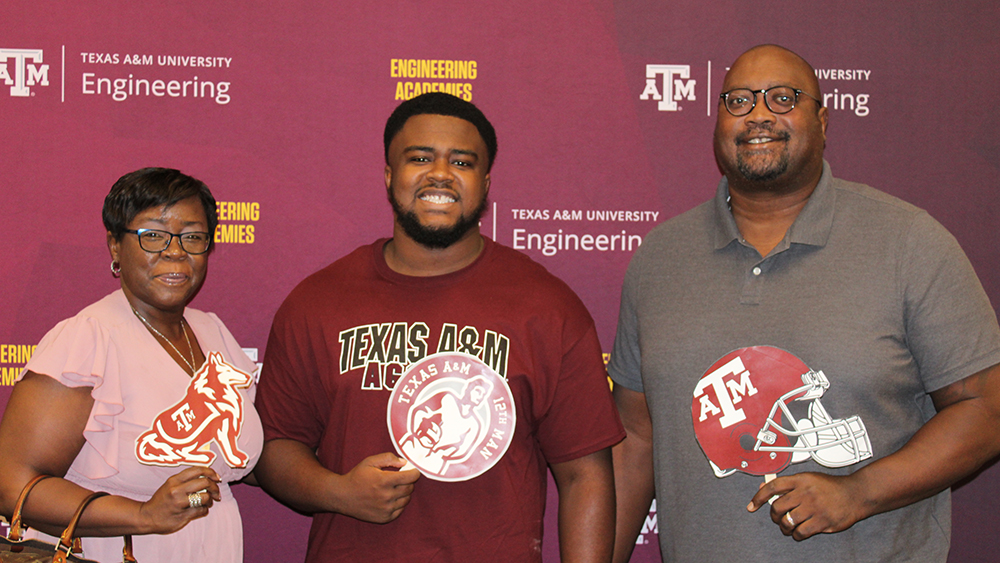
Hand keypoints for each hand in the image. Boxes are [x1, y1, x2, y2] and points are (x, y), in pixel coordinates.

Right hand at [138, 466, 221, 533]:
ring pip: (205, 497)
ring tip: (208, 502)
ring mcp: (180, 504)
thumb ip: (186, 479)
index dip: (211, 472)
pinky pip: (202, 510)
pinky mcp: (183, 516)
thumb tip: (208, 475)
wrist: (146, 517)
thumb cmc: (162, 500)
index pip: (198, 470)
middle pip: (205, 483)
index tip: (217, 478)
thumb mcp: (170, 484)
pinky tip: (201, 510)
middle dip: (215, 487)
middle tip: (216, 492)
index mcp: (174, 480)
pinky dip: (205, 510)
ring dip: (210, 500)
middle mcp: (177, 490)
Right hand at [337, 453, 419, 523]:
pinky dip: (399, 503)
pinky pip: (400, 510)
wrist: (342, 496)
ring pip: (406, 499)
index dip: (414, 472)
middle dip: (408, 481)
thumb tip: (404, 462)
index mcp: (384, 481)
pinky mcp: (384, 518)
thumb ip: (388, 458)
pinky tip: (390, 498)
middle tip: (400, 478)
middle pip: (410, 488)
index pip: (410, 477)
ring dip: (404, 493)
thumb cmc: (357, 477)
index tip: (412, 470)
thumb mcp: (370, 462)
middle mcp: (387, 496)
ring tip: (394, 488)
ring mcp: (386, 509)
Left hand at [747, 472, 866, 539]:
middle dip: (774, 515)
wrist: (855, 494)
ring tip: (787, 526)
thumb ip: (788, 484)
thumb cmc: (831, 487)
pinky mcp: (822, 521)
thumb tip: (764, 487)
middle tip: (777, 517)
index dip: (759, 496)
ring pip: (787, 521)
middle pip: (777, 507)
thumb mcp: (808, 478)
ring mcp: (814, 507)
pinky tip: (798, 532)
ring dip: (784, 527)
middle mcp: (805, 492)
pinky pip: (801, 532)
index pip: (773, 487)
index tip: (752, 505)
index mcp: (801, 479)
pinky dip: (796, 535)